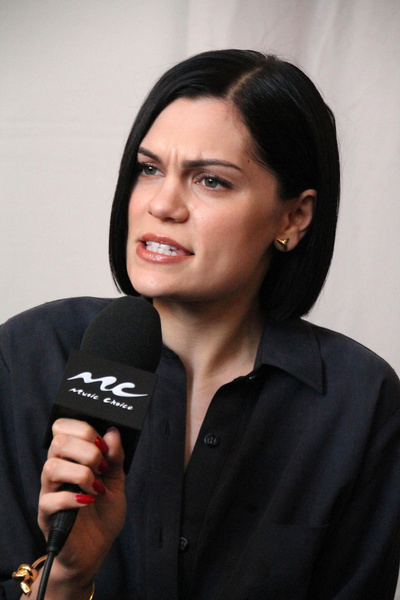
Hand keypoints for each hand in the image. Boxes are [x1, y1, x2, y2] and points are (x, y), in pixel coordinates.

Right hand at [38, 418, 125, 590]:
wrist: (96, 548)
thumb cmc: (103, 512)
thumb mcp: (117, 480)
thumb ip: (115, 457)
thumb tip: (112, 432)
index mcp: (72, 457)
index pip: (63, 427)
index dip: (84, 429)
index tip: (104, 445)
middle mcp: (58, 470)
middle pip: (58, 442)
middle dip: (87, 450)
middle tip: (102, 467)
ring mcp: (50, 492)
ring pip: (52, 467)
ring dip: (81, 474)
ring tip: (96, 487)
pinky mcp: (47, 514)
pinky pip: (51, 499)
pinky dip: (74, 498)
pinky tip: (89, 501)